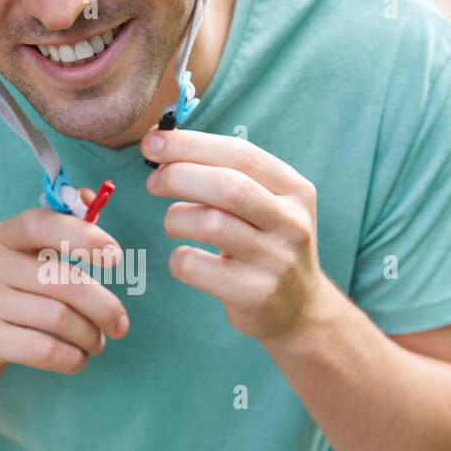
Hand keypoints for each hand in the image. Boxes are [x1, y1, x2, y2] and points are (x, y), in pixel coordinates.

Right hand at [0, 198, 128, 387]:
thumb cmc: (3, 298)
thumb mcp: (20, 260)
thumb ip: (57, 231)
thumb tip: (94, 197)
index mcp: (0, 236)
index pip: (43, 224)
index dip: (84, 236)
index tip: (116, 257)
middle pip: (64, 281)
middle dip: (103, 306)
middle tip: (120, 324)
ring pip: (59, 318)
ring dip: (90, 336)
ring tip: (96, 344)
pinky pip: (44, 350)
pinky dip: (71, 359)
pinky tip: (77, 360)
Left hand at [140, 128, 323, 342]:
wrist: (299, 308)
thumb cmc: (265, 244)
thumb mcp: (267, 204)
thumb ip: (226, 174)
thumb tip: (163, 143)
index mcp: (295, 190)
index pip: (241, 154)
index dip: (190, 144)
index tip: (151, 142)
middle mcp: (291, 222)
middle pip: (225, 186)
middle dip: (177, 176)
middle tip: (153, 182)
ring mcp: (276, 260)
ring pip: (209, 223)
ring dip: (176, 218)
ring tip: (174, 223)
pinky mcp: (254, 293)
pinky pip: (195, 266)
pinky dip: (178, 258)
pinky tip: (186, 258)